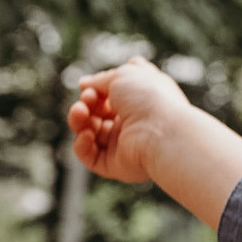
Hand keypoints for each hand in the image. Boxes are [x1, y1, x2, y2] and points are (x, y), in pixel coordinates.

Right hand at [68, 58, 191, 183]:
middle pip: (97, 114)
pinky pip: (89, 156)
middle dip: (86, 104)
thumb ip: (100, 80)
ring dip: (78, 121)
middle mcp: (133, 123)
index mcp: (140, 102)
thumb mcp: (123, 76)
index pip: (112, 96)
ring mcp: (124, 145)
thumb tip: (84, 83)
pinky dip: (82, 144)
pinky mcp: (116, 165)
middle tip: (88, 99)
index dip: (97, 90)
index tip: (91, 87)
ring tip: (80, 112)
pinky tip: (86, 134)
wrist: (163, 131)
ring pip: (89, 133)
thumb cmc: (149, 99)